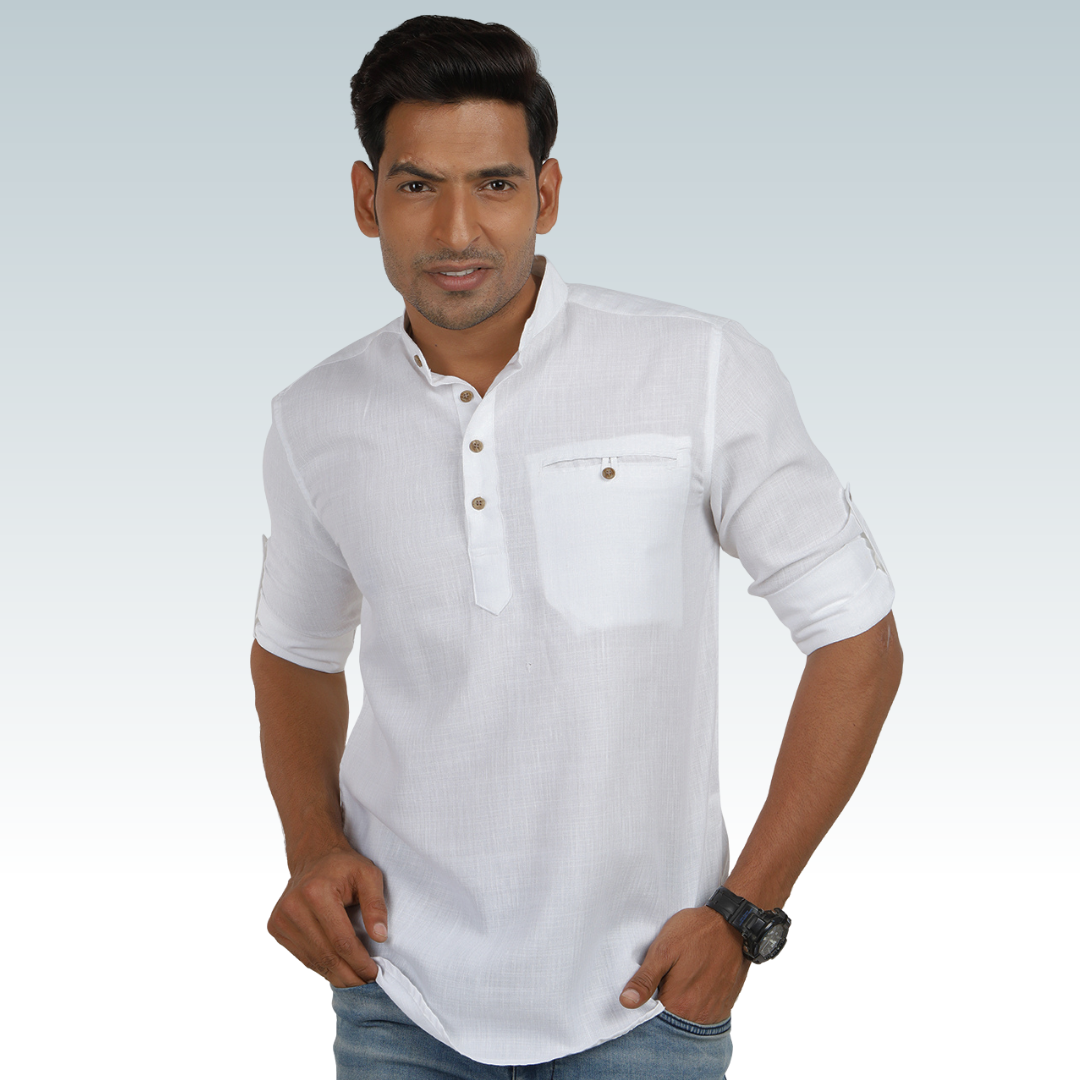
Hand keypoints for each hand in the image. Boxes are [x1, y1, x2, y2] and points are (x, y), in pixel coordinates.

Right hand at [268, 845, 387, 986]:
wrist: (314, 856)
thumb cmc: (344, 866)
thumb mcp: (369, 875)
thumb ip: (376, 905)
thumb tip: (380, 937)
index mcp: (316, 892)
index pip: (341, 940)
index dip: (359, 961)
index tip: (375, 973)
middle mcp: (293, 907)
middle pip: (325, 954)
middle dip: (349, 974)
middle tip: (367, 983)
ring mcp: (281, 919)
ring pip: (313, 960)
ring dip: (336, 975)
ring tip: (355, 980)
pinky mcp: (276, 927)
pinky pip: (302, 956)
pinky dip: (321, 966)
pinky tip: (337, 970)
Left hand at [619, 907, 749, 1024]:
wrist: (732, 924)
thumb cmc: (695, 932)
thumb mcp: (663, 949)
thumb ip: (645, 979)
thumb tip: (626, 1002)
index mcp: (679, 1004)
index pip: (653, 1021)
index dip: (645, 1008)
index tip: (645, 992)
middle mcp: (699, 1015)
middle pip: (672, 1023)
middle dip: (662, 1009)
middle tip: (662, 982)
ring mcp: (714, 1012)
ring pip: (688, 1021)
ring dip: (679, 1008)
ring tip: (677, 982)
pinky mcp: (724, 1005)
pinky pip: (704, 1015)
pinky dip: (695, 1006)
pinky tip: (692, 986)